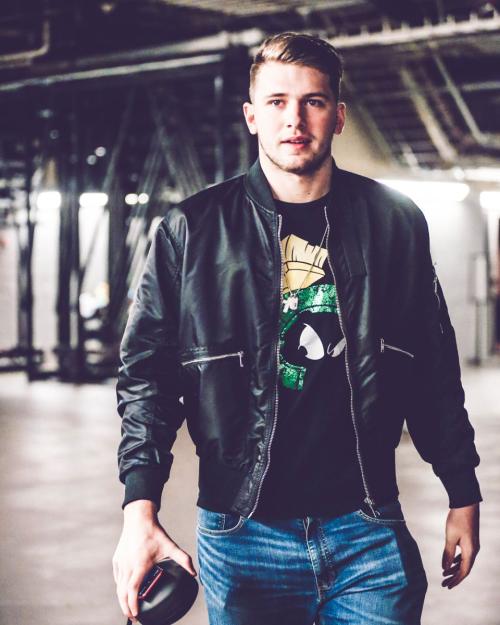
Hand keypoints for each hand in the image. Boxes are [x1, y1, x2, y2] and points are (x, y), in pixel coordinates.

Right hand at [112, 500, 196, 620]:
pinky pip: (117, 578)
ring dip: (122, 600)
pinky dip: (120, 588)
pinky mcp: (117, 560)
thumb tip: (194, 572)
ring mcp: (120, 563)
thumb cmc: (154, 532)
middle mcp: (128, 566)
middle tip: (133, 618)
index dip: (133, 604)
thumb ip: (183, 559)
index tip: (136, 614)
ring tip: (129, 609)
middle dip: (126, 608)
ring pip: (118, 587)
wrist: (138, 518)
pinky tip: (125, 592)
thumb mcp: (170, 546)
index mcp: (140, 565)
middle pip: (122, 593)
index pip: (133, 590)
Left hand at [441, 502, 479, 588]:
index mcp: (470, 551)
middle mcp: (474, 550)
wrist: (466, 504)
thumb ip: (447, 553)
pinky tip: (450, 562)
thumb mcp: (450, 537)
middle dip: (454, 577)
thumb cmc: (458, 520)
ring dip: (455, 569)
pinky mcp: (470, 540)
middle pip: (464, 569)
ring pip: (464, 562)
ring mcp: (472, 545)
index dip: (455, 580)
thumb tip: (445, 568)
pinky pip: (464, 555)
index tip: (447, 586)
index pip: (463, 572)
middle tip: (443, 583)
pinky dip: (457, 560)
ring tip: (445, 574)